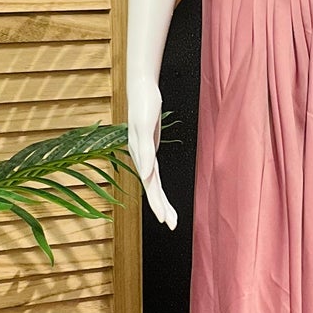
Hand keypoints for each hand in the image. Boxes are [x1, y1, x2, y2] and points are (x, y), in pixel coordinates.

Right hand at [127, 78, 176, 229]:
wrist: (142, 88)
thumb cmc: (144, 104)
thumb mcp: (145, 125)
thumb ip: (145, 151)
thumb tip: (147, 174)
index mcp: (140, 155)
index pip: (150, 185)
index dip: (157, 203)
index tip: (163, 219)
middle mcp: (142, 158)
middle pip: (152, 188)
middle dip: (161, 207)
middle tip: (171, 224)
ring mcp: (145, 154)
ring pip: (154, 183)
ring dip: (161, 200)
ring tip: (170, 217)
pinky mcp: (150, 148)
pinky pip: (155, 173)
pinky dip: (158, 186)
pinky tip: (160, 194)